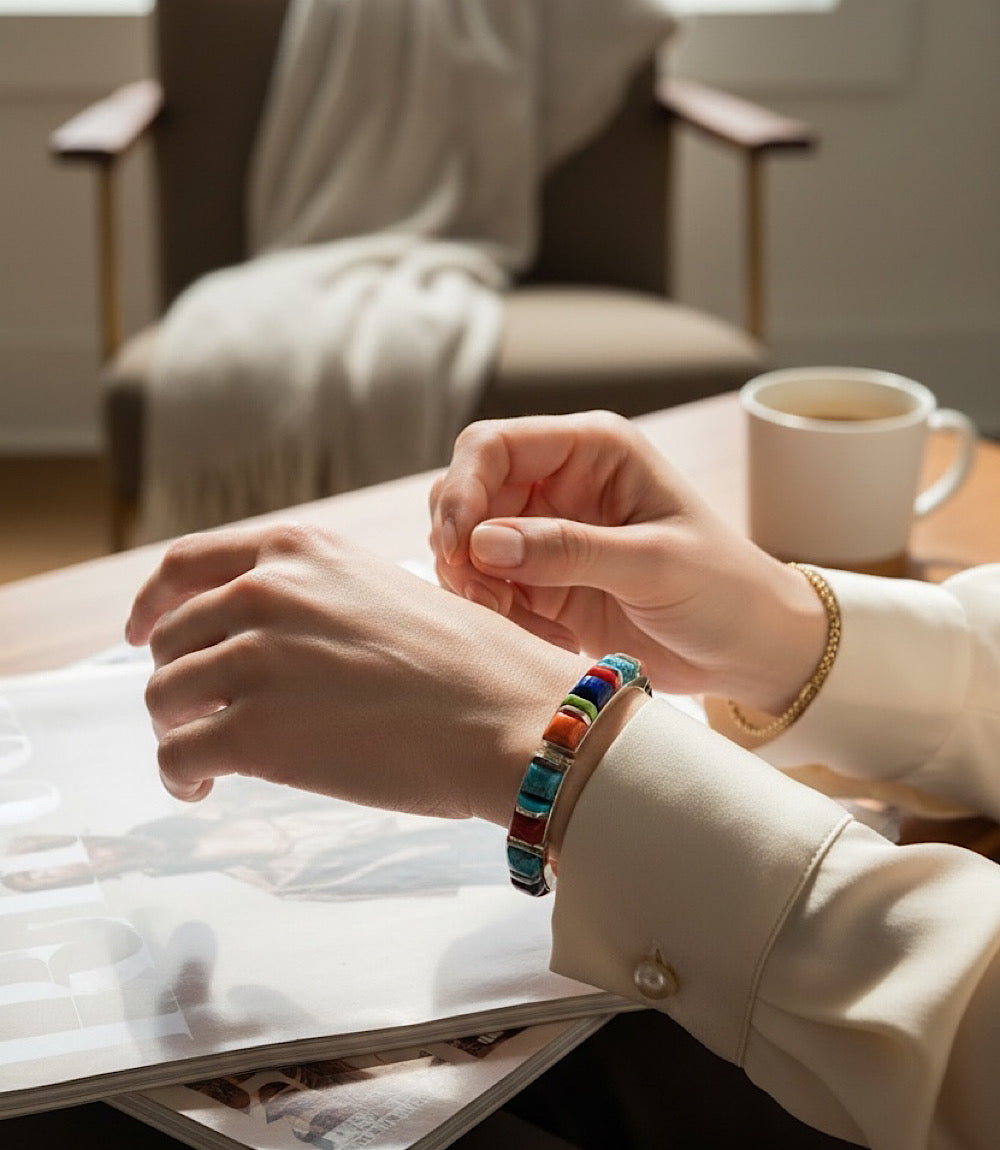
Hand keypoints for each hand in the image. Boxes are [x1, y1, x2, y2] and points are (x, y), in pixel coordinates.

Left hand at [126, 523, 579, 823]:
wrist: (514, 719)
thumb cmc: (474, 665)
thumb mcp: (385, 591)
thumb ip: (316, 599)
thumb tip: (267, 639)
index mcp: (299, 551)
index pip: (185, 566)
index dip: (153, 602)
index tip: (144, 632)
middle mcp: (266, 593)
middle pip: (170, 637)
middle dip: (174, 678)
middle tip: (196, 713)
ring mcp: (255, 660)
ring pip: (163, 696)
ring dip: (175, 728)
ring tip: (204, 757)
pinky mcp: (253, 732)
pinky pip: (177, 756)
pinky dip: (179, 775)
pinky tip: (202, 787)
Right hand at [429, 412, 825, 712]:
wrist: (749, 649)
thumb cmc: (724, 589)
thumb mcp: (654, 564)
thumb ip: (569, 550)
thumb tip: (482, 543)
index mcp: (592, 450)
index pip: (493, 446)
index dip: (462, 488)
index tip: (457, 547)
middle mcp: (559, 483)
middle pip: (467, 493)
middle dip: (461, 545)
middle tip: (483, 595)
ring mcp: (546, 534)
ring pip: (467, 546)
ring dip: (475, 587)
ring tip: (520, 623)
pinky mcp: (541, 583)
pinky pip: (487, 591)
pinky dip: (497, 617)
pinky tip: (547, 638)